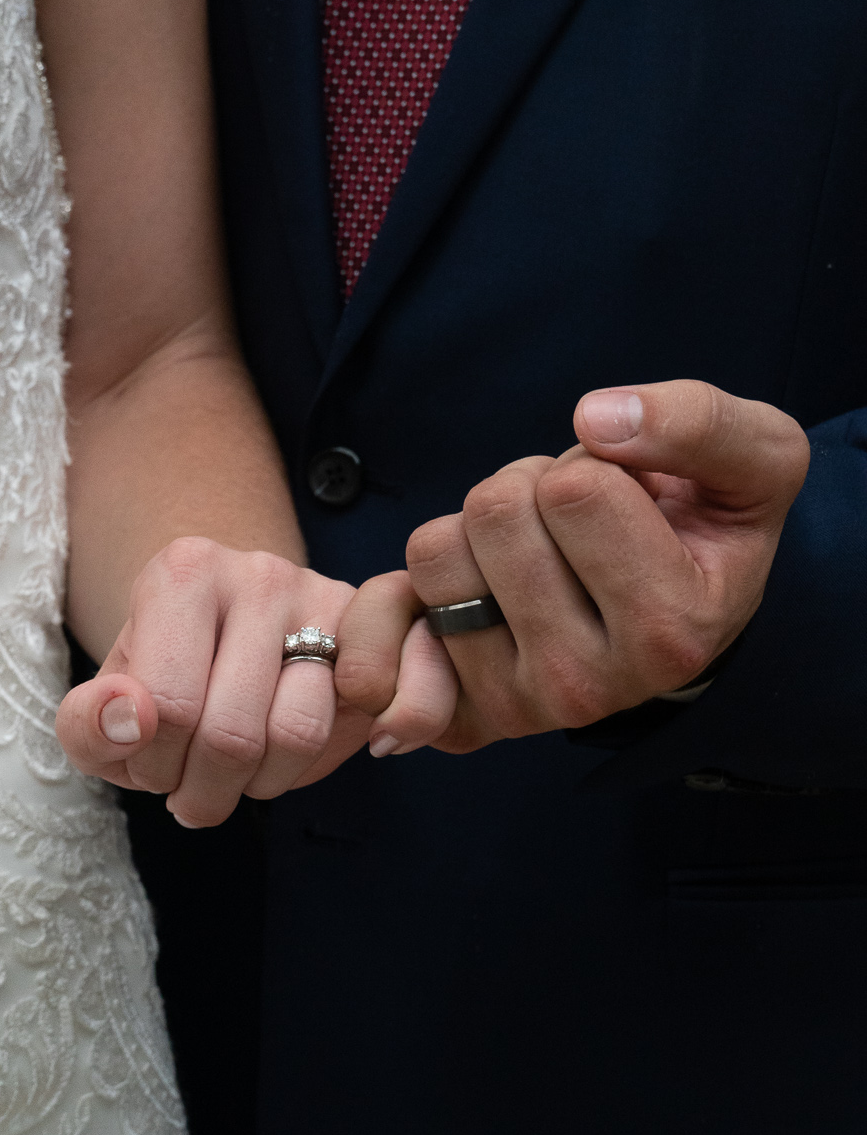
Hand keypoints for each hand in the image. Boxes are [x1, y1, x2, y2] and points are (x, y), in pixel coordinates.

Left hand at [56, 538, 362, 824]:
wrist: (226, 628)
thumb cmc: (162, 676)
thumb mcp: (104, 707)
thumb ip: (88, 725)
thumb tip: (128, 720)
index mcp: (183, 573)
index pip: (167, 708)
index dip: (154, 768)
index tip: (148, 768)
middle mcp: (257, 573)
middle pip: (232, 733)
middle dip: (204, 790)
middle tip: (188, 789)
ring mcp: (321, 597)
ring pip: (297, 735)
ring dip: (260, 785)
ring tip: (235, 776)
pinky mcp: (368, 632)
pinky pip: (360, 718)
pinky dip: (322, 762)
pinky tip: (289, 758)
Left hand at [335, 380, 810, 754]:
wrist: (676, 611)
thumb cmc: (708, 527)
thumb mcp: (752, 459)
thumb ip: (699, 422)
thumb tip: (595, 419)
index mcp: (670, 634)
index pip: (574, 488)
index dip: (594, 463)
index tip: (631, 501)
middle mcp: (588, 690)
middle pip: (494, 512)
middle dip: (529, 488)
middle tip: (574, 528)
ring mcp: (514, 708)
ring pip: (435, 551)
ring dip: (476, 531)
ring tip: (536, 556)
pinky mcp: (453, 715)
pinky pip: (381, 615)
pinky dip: (402, 588)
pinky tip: (464, 595)